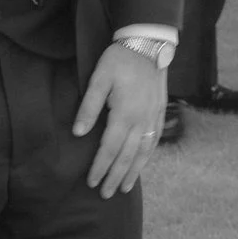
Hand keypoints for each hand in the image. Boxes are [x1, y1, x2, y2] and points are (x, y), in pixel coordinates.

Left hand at [74, 43, 165, 195]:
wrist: (148, 44)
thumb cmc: (119, 60)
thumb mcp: (98, 78)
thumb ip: (89, 107)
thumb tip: (78, 133)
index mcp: (124, 113)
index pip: (110, 148)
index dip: (100, 167)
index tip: (91, 182)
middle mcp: (141, 120)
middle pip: (127, 156)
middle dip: (115, 176)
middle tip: (105, 194)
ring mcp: (153, 117)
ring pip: (143, 152)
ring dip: (132, 172)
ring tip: (124, 187)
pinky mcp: (159, 111)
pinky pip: (154, 140)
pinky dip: (147, 156)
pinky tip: (141, 163)